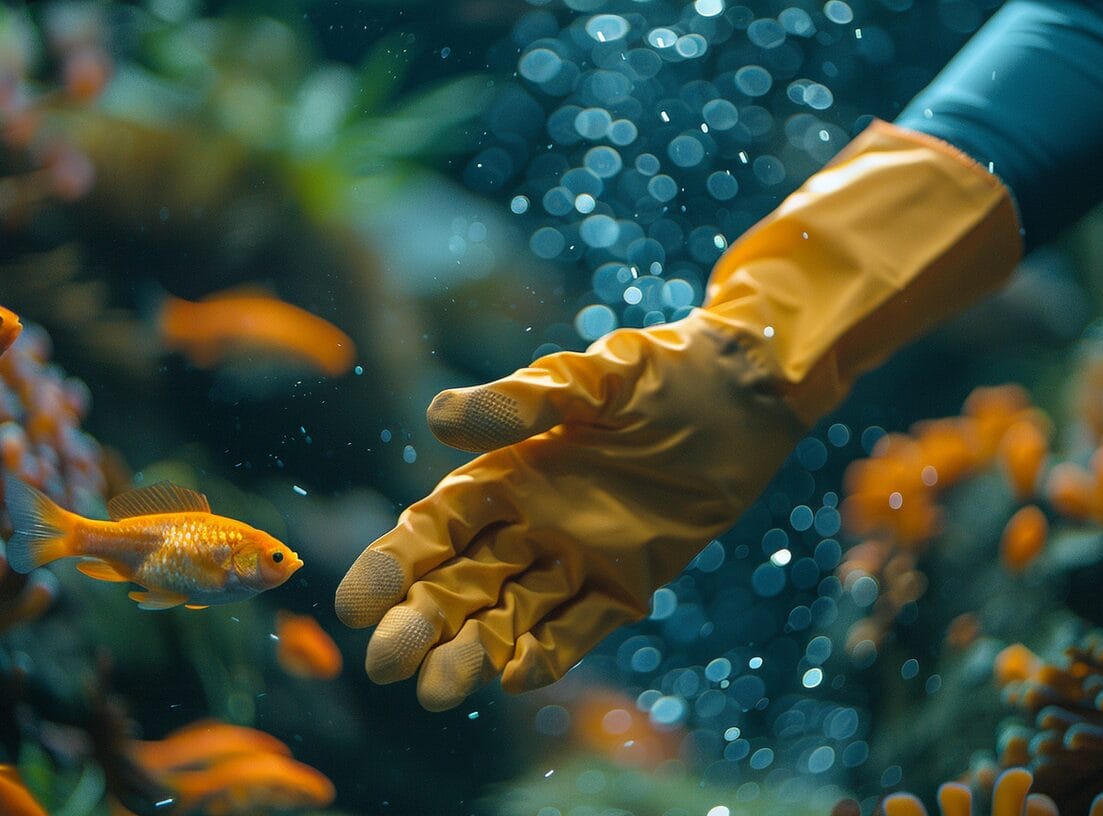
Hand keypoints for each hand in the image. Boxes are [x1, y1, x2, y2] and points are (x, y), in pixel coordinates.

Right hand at [335, 312, 803, 709]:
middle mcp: (529, 523)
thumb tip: (437, 420)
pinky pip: (580, 629)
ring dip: (471, 654)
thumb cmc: (664, 371)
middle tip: (386, 663)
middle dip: (420, 623)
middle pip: (459, 585)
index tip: (355, 605)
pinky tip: (519, 676)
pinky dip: (549, 654)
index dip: (392, 565)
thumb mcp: (595, 378)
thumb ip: (522, 400)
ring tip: (435, 693)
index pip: (432, 529)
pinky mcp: (628, 585)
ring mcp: (576, 559)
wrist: (747, 395)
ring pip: (509, 617)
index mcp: (506, 474)